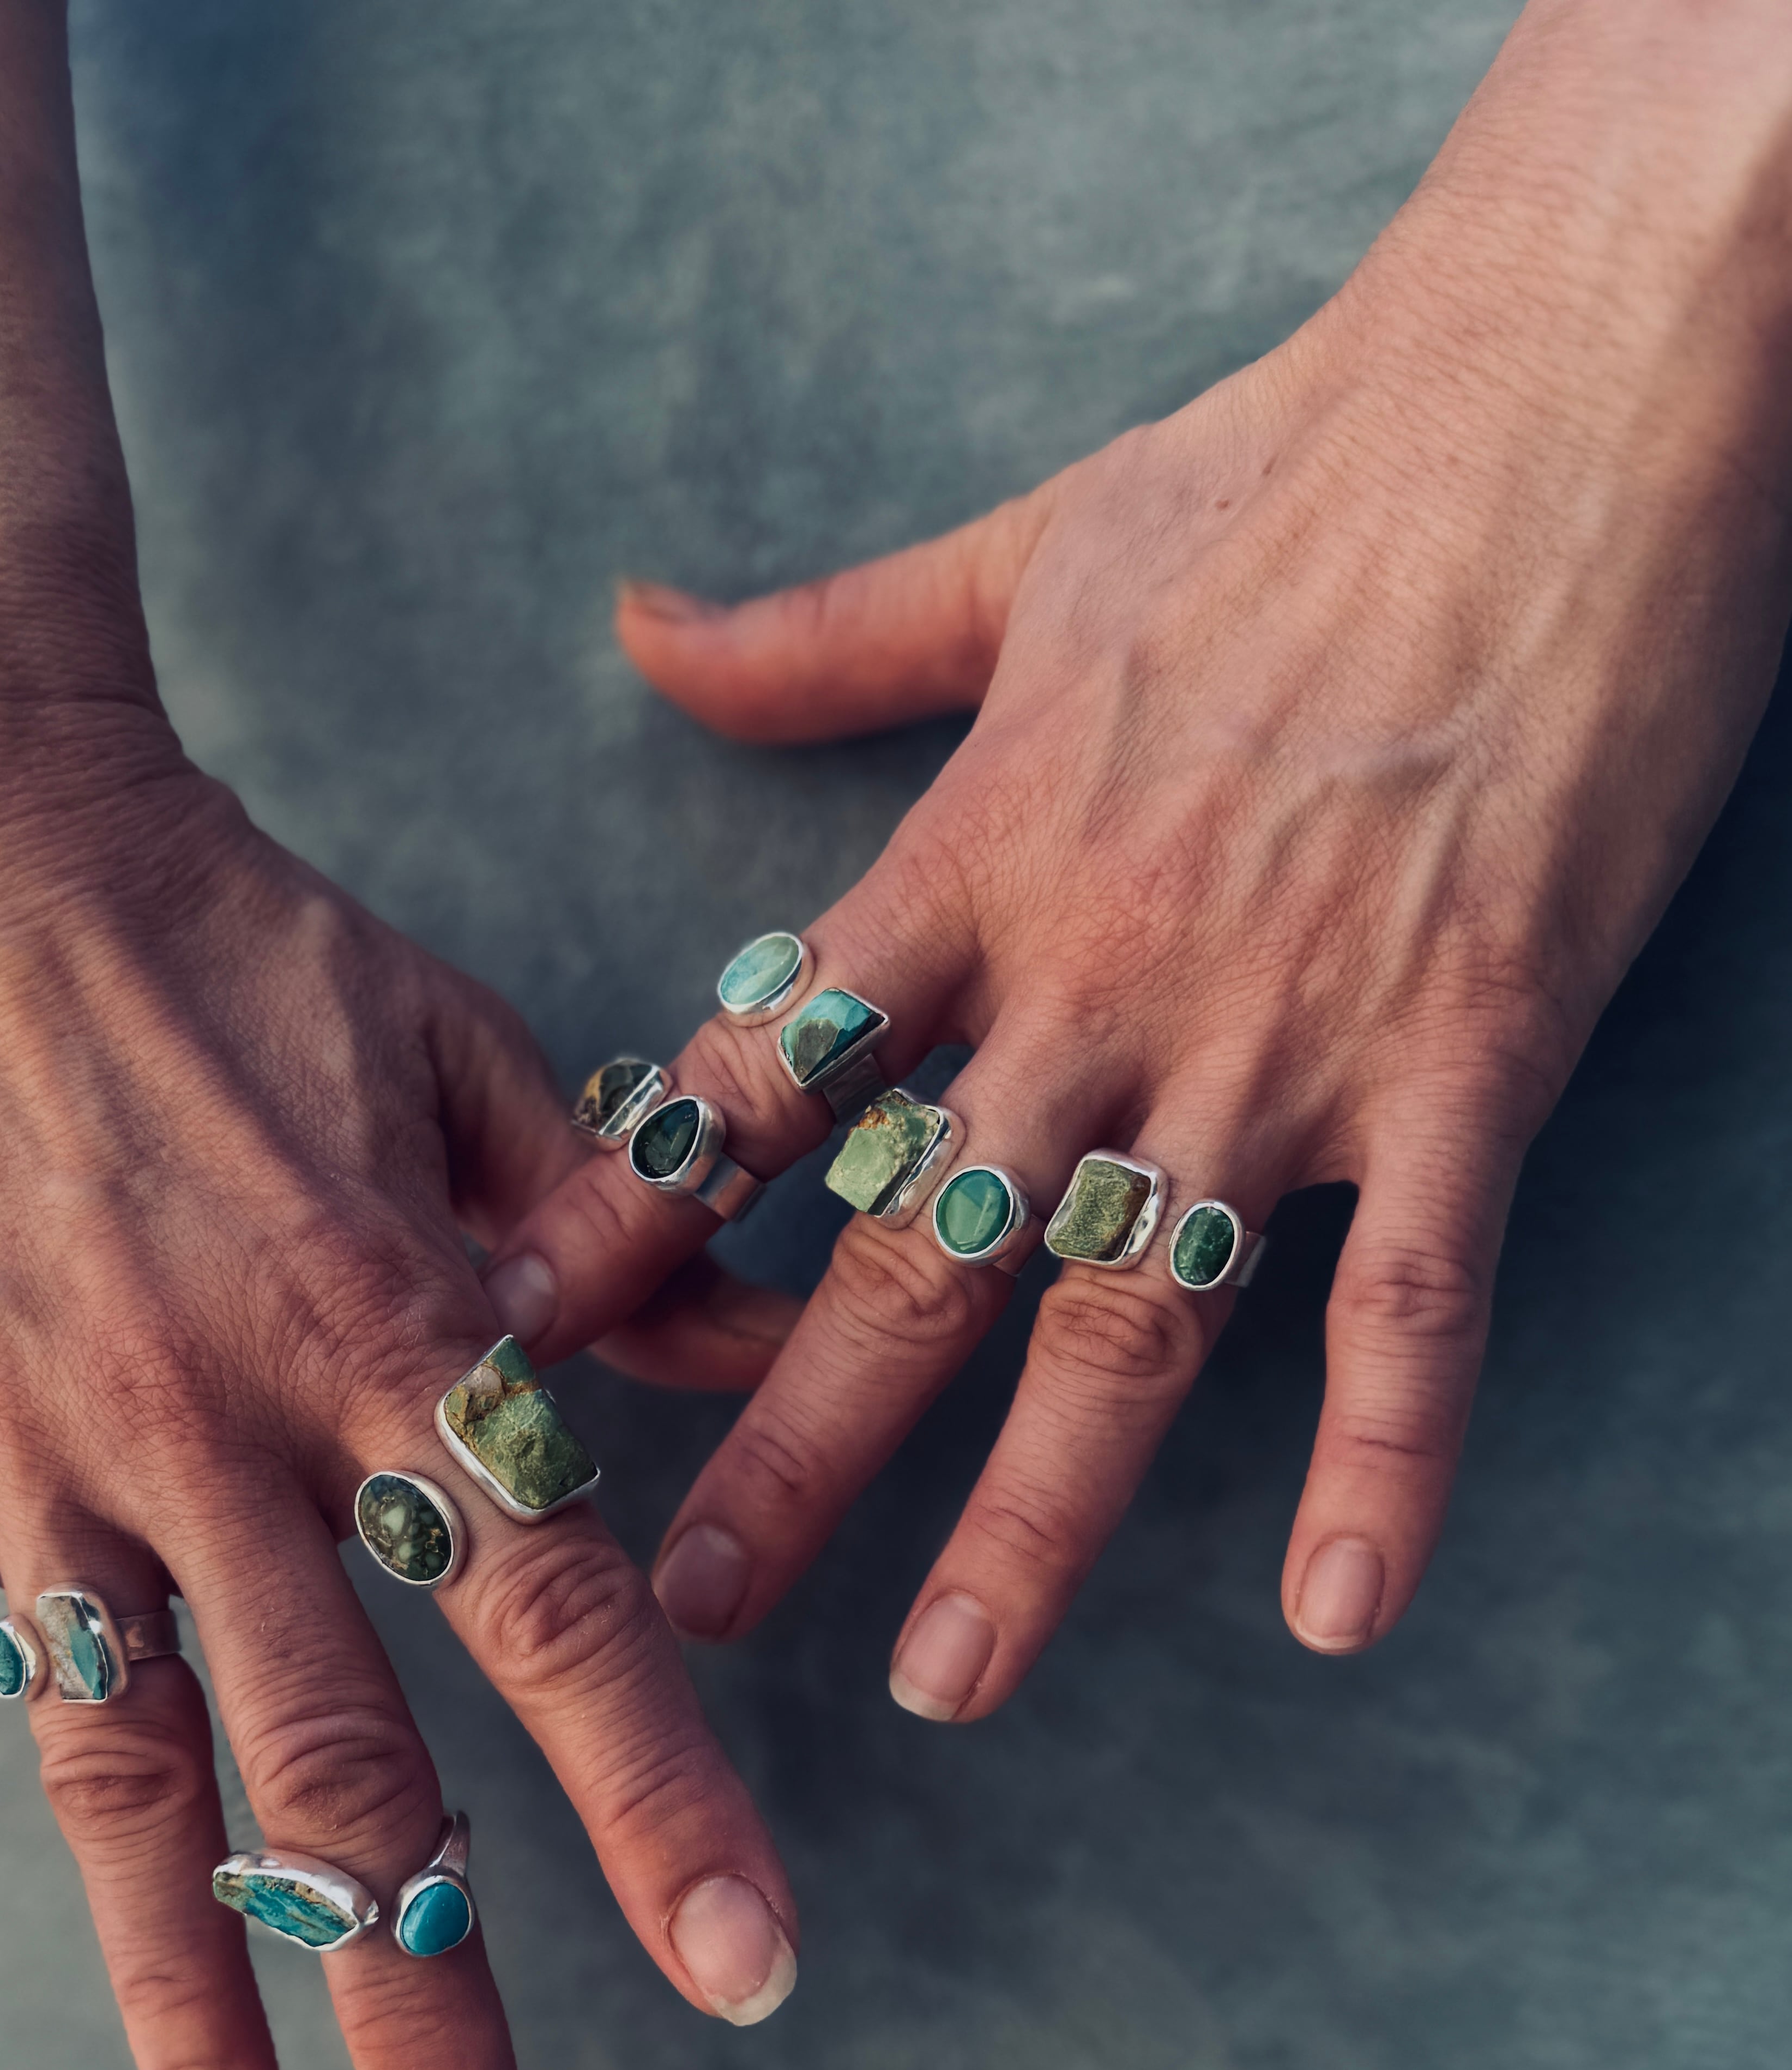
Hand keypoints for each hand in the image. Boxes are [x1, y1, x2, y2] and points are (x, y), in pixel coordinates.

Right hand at [0, 733, 800, 2069]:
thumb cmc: (233, 933)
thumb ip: (611, 1232)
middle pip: (332, 1751)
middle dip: (413, 1975)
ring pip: (118, 1763)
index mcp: (382, 1325)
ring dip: (176, 1971)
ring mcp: (32, 1445)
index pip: (550, 1609)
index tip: (744, 1970)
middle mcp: (210, 1420)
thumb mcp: (456, 1049)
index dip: (654, 1799)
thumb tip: (774, 1345)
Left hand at [485, 0, 1791, 1712]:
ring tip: (940, 1677)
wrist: (1562, 385)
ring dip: (1029, 1518)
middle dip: (785, 1442)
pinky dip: (1385, 1456)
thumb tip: (637, 628)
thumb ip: (817, 635)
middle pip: (909, 1253)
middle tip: (682, 1602)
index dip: (626, 1218)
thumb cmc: (1290, 455)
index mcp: (983, 860)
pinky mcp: (1469, 1054)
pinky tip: (1344, 1608)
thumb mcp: (1019, 545)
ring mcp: (1283, 1033)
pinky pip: (1414, 1297)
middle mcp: (1103, 977)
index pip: (760, 1079)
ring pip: (1127, 1317)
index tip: (514, 1339)